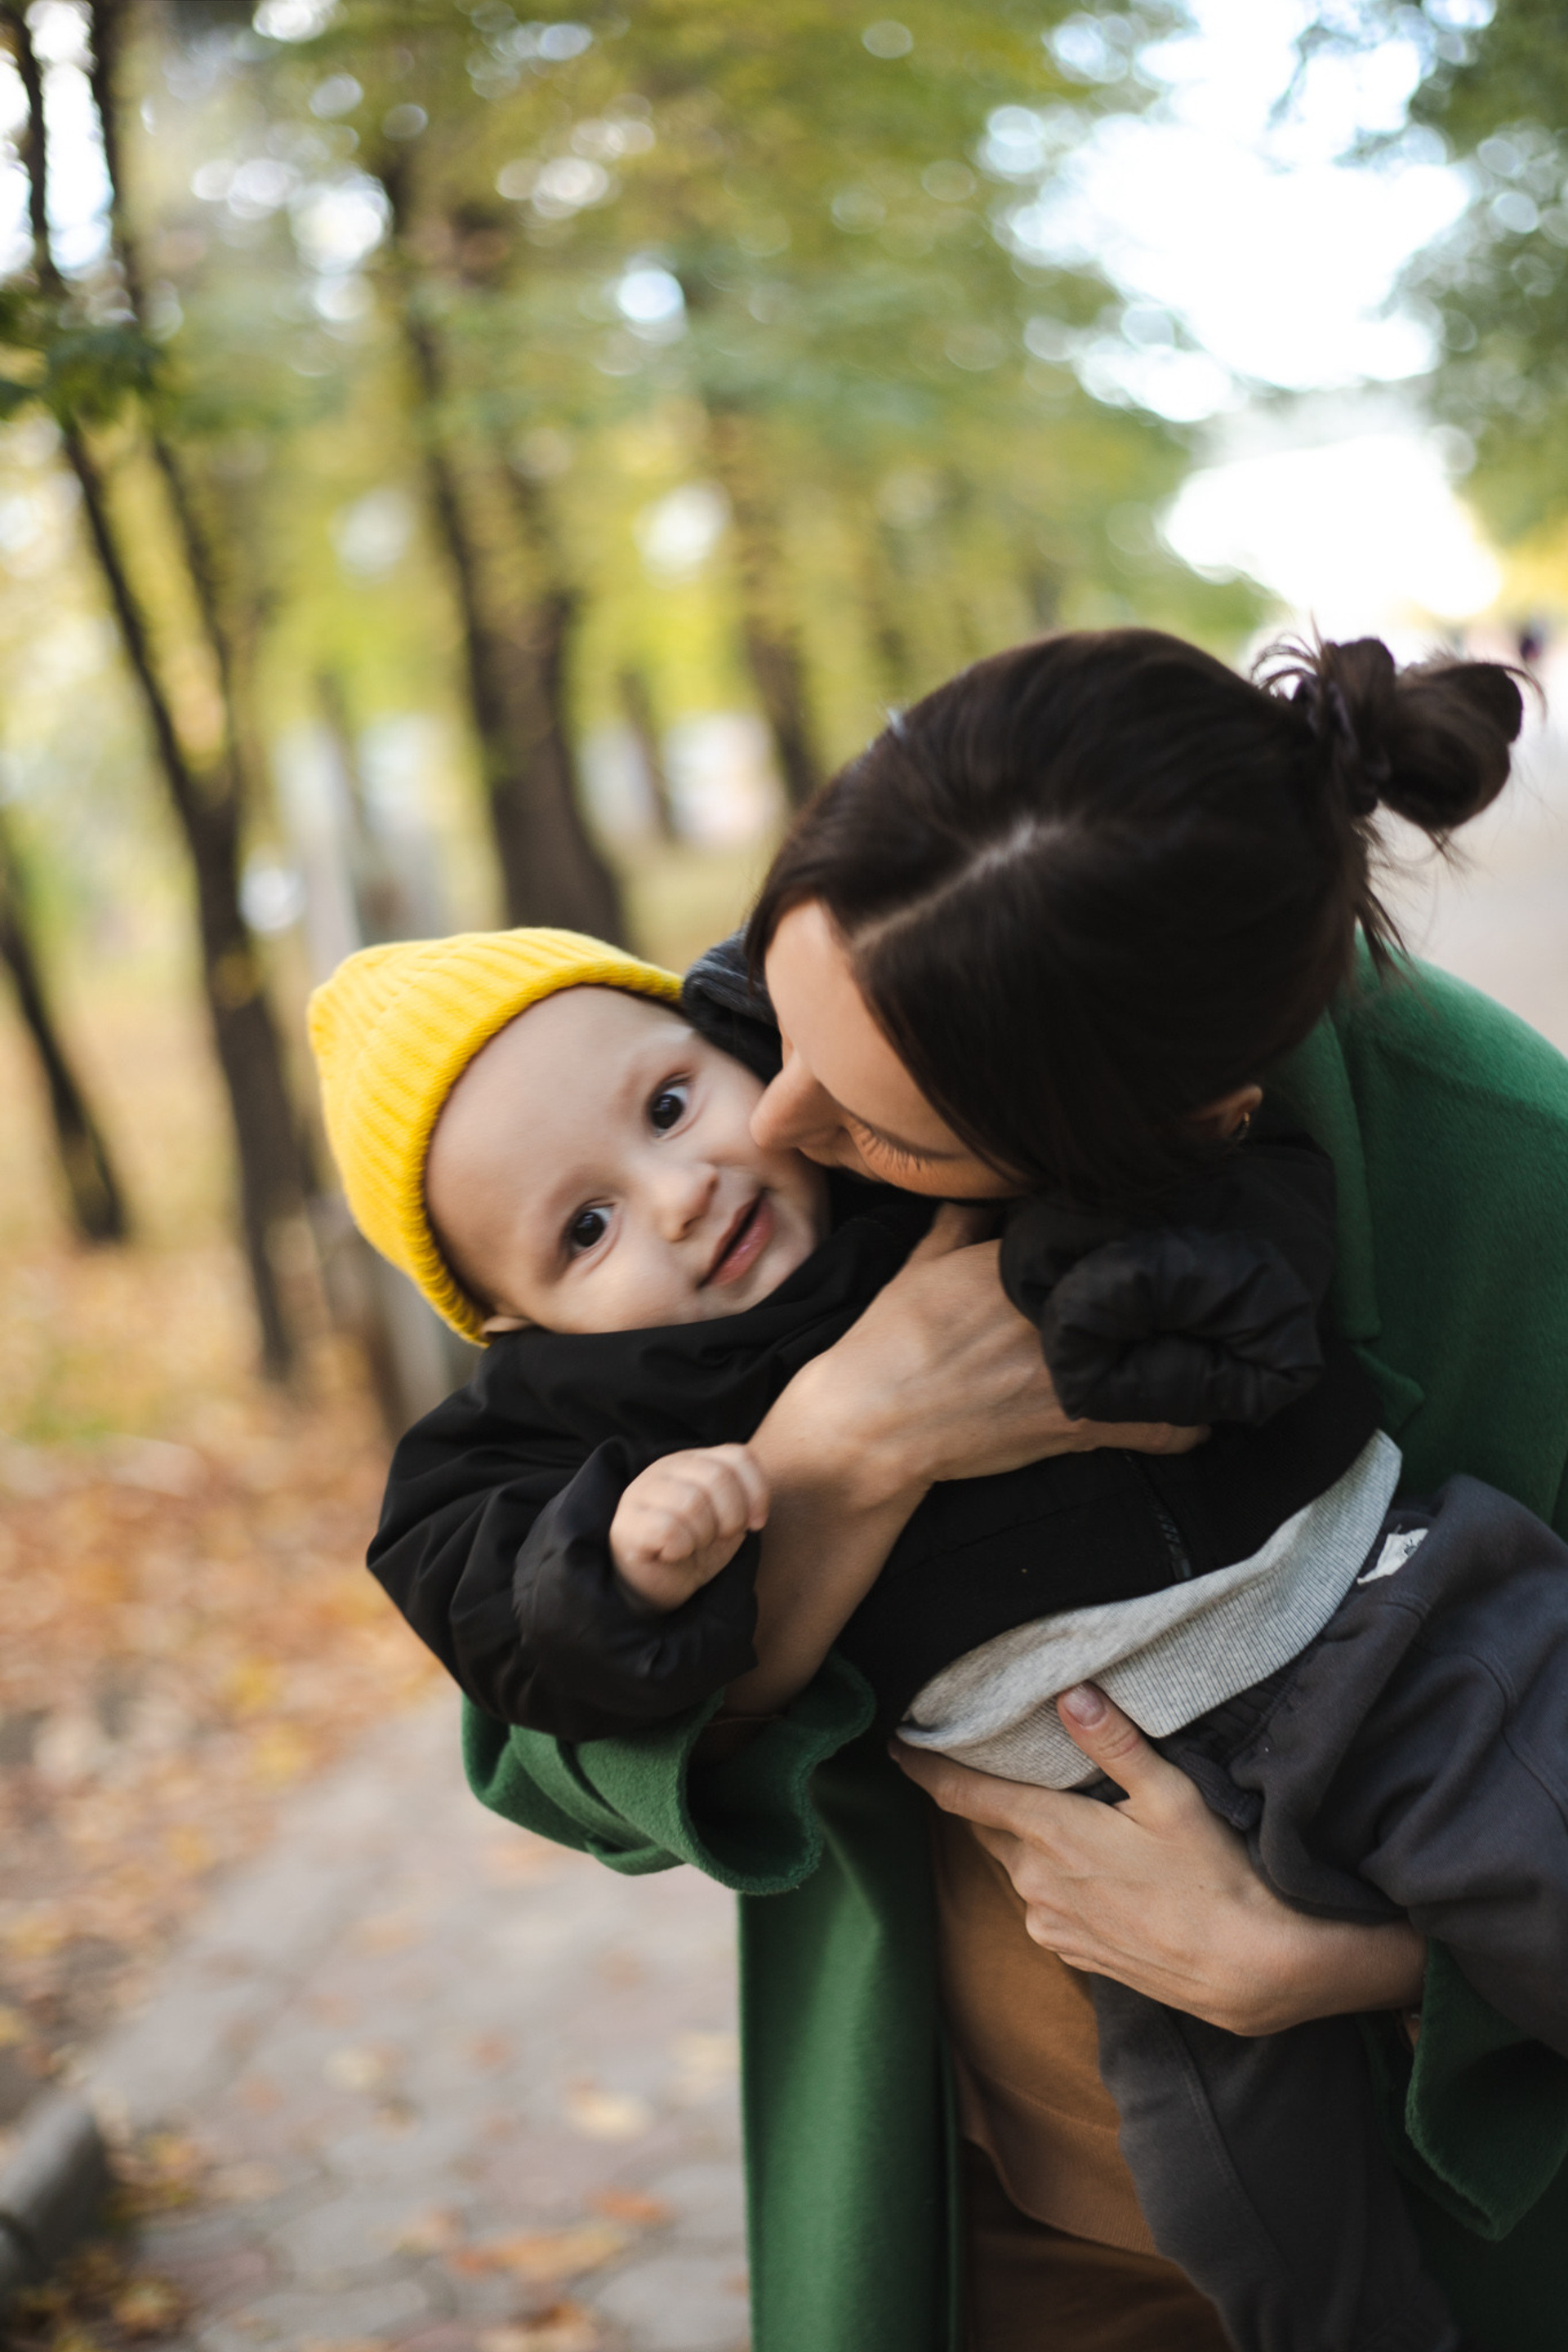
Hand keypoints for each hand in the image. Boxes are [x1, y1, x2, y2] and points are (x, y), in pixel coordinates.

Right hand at [609, 1444, 767, 1612]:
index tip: (755, 1524)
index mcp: (692, 1461)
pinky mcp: (626, 1525)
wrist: (657, 1585)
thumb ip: (743, 1502)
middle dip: (732, 1517)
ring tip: (694, 1545)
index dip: (757, 1492)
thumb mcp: (728, 1521)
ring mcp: (641, 1494)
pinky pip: (667, 1529)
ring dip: (704, 1535)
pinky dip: (681, 1548)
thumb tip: (754, 1510)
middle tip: (721, 1538)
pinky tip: (673, 1553)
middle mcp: (664, 1469)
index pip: (738, 1456)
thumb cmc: (694, 1548)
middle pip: (718, 1477)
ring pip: (691, 1502)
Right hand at [775, 1203, 1206, 1509]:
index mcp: (1021, 1265)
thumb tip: (990, 1183)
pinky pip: (1164, 1428)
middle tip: (1199, 1290)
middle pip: (1151, 1291)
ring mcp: (1072, 1372)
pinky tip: (1194, 1408)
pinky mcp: (1077, 1425)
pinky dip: (1186, 1421)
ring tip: (1205, 1347)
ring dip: (1190, 1353)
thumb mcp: (921, 1262)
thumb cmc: (888, 1340)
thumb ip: (963, 1218)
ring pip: (1170, 1356)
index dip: (1143, 1237)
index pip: (1109, 1233)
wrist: (871, 1420)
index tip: (1161, 1242)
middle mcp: (1056, 1314)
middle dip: (1177, 1289)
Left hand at [893, 1684, 1425, 2035]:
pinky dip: (1047, 1877)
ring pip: (1016, 1864)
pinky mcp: (1074, 1953)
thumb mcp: (1172, 1797)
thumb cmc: (1216, 1878)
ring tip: (1049, 1809)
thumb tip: (1070, 1694)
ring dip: (1022, 1838)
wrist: (1249, 1973)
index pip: (963, 1794)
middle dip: (981, 1796)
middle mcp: (1035, 1881)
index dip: (925, 1767)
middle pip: (988, 1825)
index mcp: (1050, 1834)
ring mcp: (1051, 1923)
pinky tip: (1083, 1867)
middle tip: (983, 1759)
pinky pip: (1041, 1902)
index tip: (896, 1743)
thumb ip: (1115, 1745)